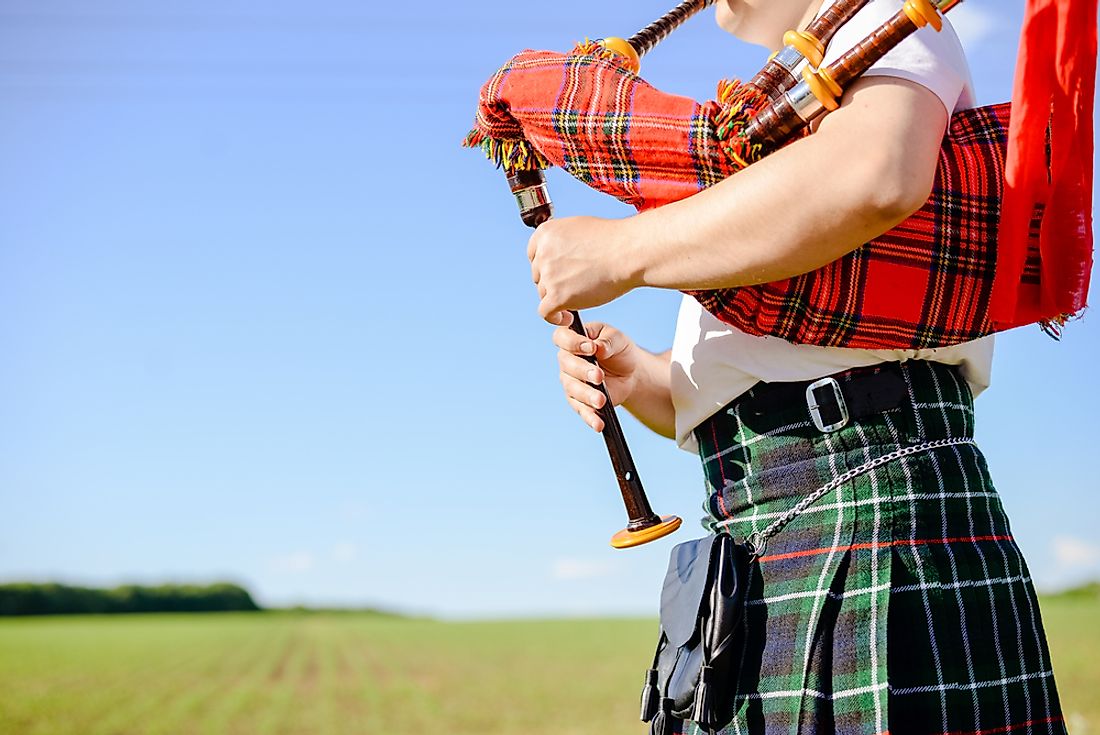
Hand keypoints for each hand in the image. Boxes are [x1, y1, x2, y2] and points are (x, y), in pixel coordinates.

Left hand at [527, 215, 639, 324]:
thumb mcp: (579, 228)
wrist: (629, 252)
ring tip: (580, 298)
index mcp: (545, 233)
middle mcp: (543, 253)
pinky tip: (567, 317)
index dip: (547, 267)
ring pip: (544, 294)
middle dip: (554, 282)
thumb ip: (562, 242)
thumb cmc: (613, 240)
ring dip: (558, 298)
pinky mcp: (557, 296)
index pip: (534, 255)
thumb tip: (557, 256)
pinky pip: (545, 313)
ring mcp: (549, 275)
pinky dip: (554, 318)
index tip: (559, 273)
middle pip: (539, 276)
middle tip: (575, 285)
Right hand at [553, 314, 637, 432]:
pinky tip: (599, 423)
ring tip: (601, 400)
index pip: (562, 338)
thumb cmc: (619, 351)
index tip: (591, 348)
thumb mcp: (618, 339)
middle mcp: (567, 360)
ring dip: (587, 395)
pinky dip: (590, 417)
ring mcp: (570, 382)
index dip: (573, 343)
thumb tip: (598, 347)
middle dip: (583, 371)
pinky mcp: (578, 402)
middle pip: (566, 364)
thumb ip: (608, 341)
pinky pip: (582, 410)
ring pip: (573, 389)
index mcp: (573, 339)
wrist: (631, 373)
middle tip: (599, 375)